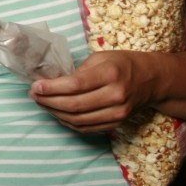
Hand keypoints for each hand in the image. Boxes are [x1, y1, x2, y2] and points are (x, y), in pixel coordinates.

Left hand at [30, 50, 157, 131]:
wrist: (152, 80)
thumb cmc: (122, 64)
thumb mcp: (101, 57)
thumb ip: (79, 71)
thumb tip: (52, 82)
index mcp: (110, 74)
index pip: (75, 85)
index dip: (52, 88)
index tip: (35, 86)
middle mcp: (116, 96)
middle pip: (74, 105)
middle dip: (48, 101)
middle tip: (33, 94)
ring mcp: (118, 113)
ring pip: (78, 120)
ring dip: (54, 113)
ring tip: (41, 103)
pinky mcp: (116, 124)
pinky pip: (86, 128)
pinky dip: (68, 122)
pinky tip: (56, 113)